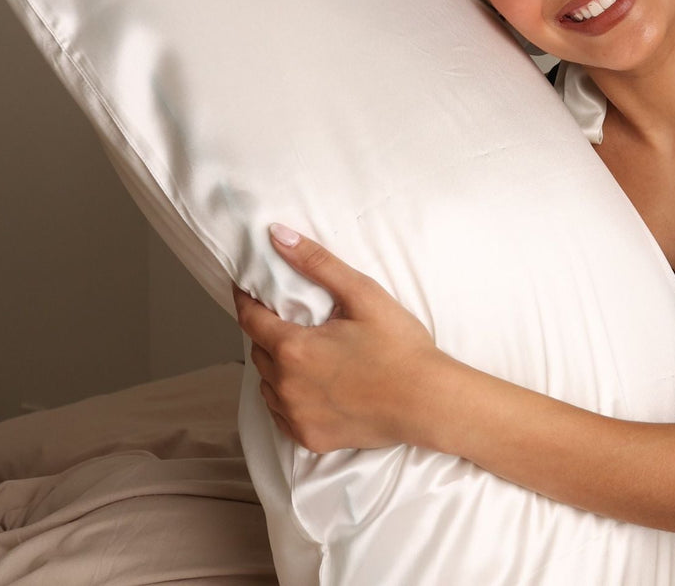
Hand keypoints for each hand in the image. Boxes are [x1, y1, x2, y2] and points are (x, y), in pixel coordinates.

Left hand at [233, 223, 439, 453]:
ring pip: (268, 385)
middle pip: (259, 351)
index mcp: (294, 348)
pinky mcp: (310, 438)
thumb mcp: (362, 294)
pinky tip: (310, 387)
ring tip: (301, 354)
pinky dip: (288, 399)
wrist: (429, 402)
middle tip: (287, 320)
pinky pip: (283, 415)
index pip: (250, 319)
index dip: (245, 300)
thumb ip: (317, 263)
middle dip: (267, 332)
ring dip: (276, 367)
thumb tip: (278, 236)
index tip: (246, 288)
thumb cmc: (401, 348)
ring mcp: (296, 416)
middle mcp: (286, 386)